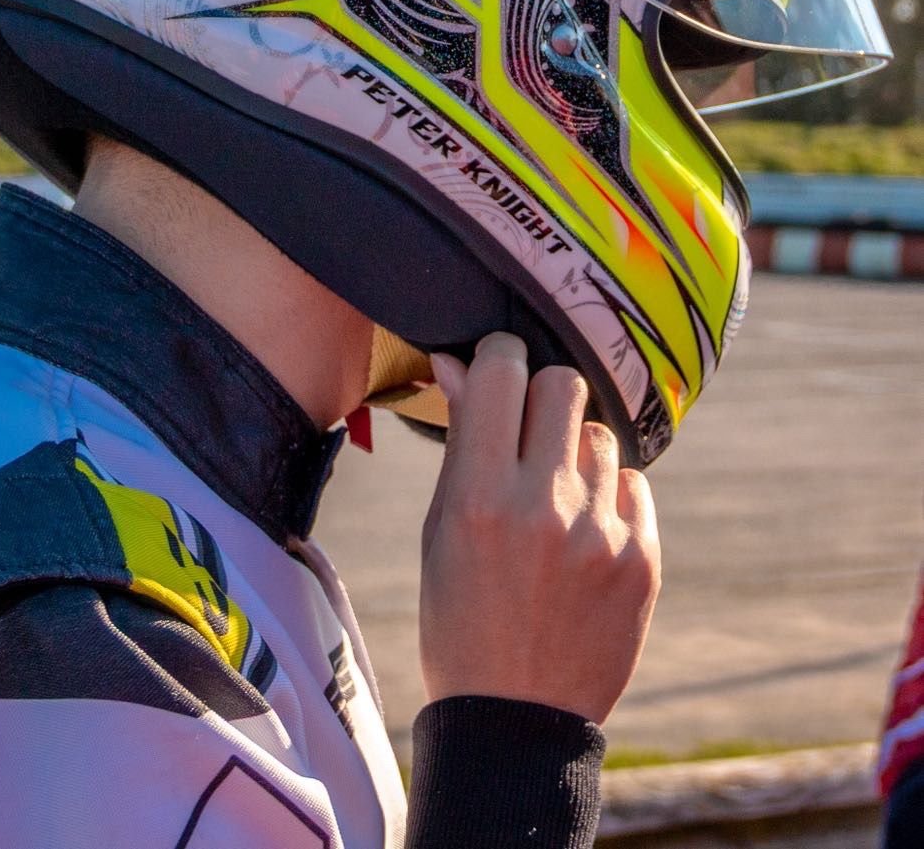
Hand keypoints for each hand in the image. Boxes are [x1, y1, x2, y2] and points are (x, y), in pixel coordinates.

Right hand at [420, 333, 660, 723]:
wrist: (516, 723)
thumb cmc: (460, 619)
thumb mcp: (440, 531)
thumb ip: (461, 441)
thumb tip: (459, 360)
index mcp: (480, 496)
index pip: (504, 371)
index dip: (499, 360)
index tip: (498, 376)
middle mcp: (545, 507)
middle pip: (564, 383)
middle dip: (543, 396)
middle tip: (530, 434)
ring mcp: (601, 535)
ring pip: (601, 435)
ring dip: (577, 454)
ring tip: (557, 502)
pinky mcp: (643, 561)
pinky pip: (635, 485)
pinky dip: (612, 498)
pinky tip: (586, 536)